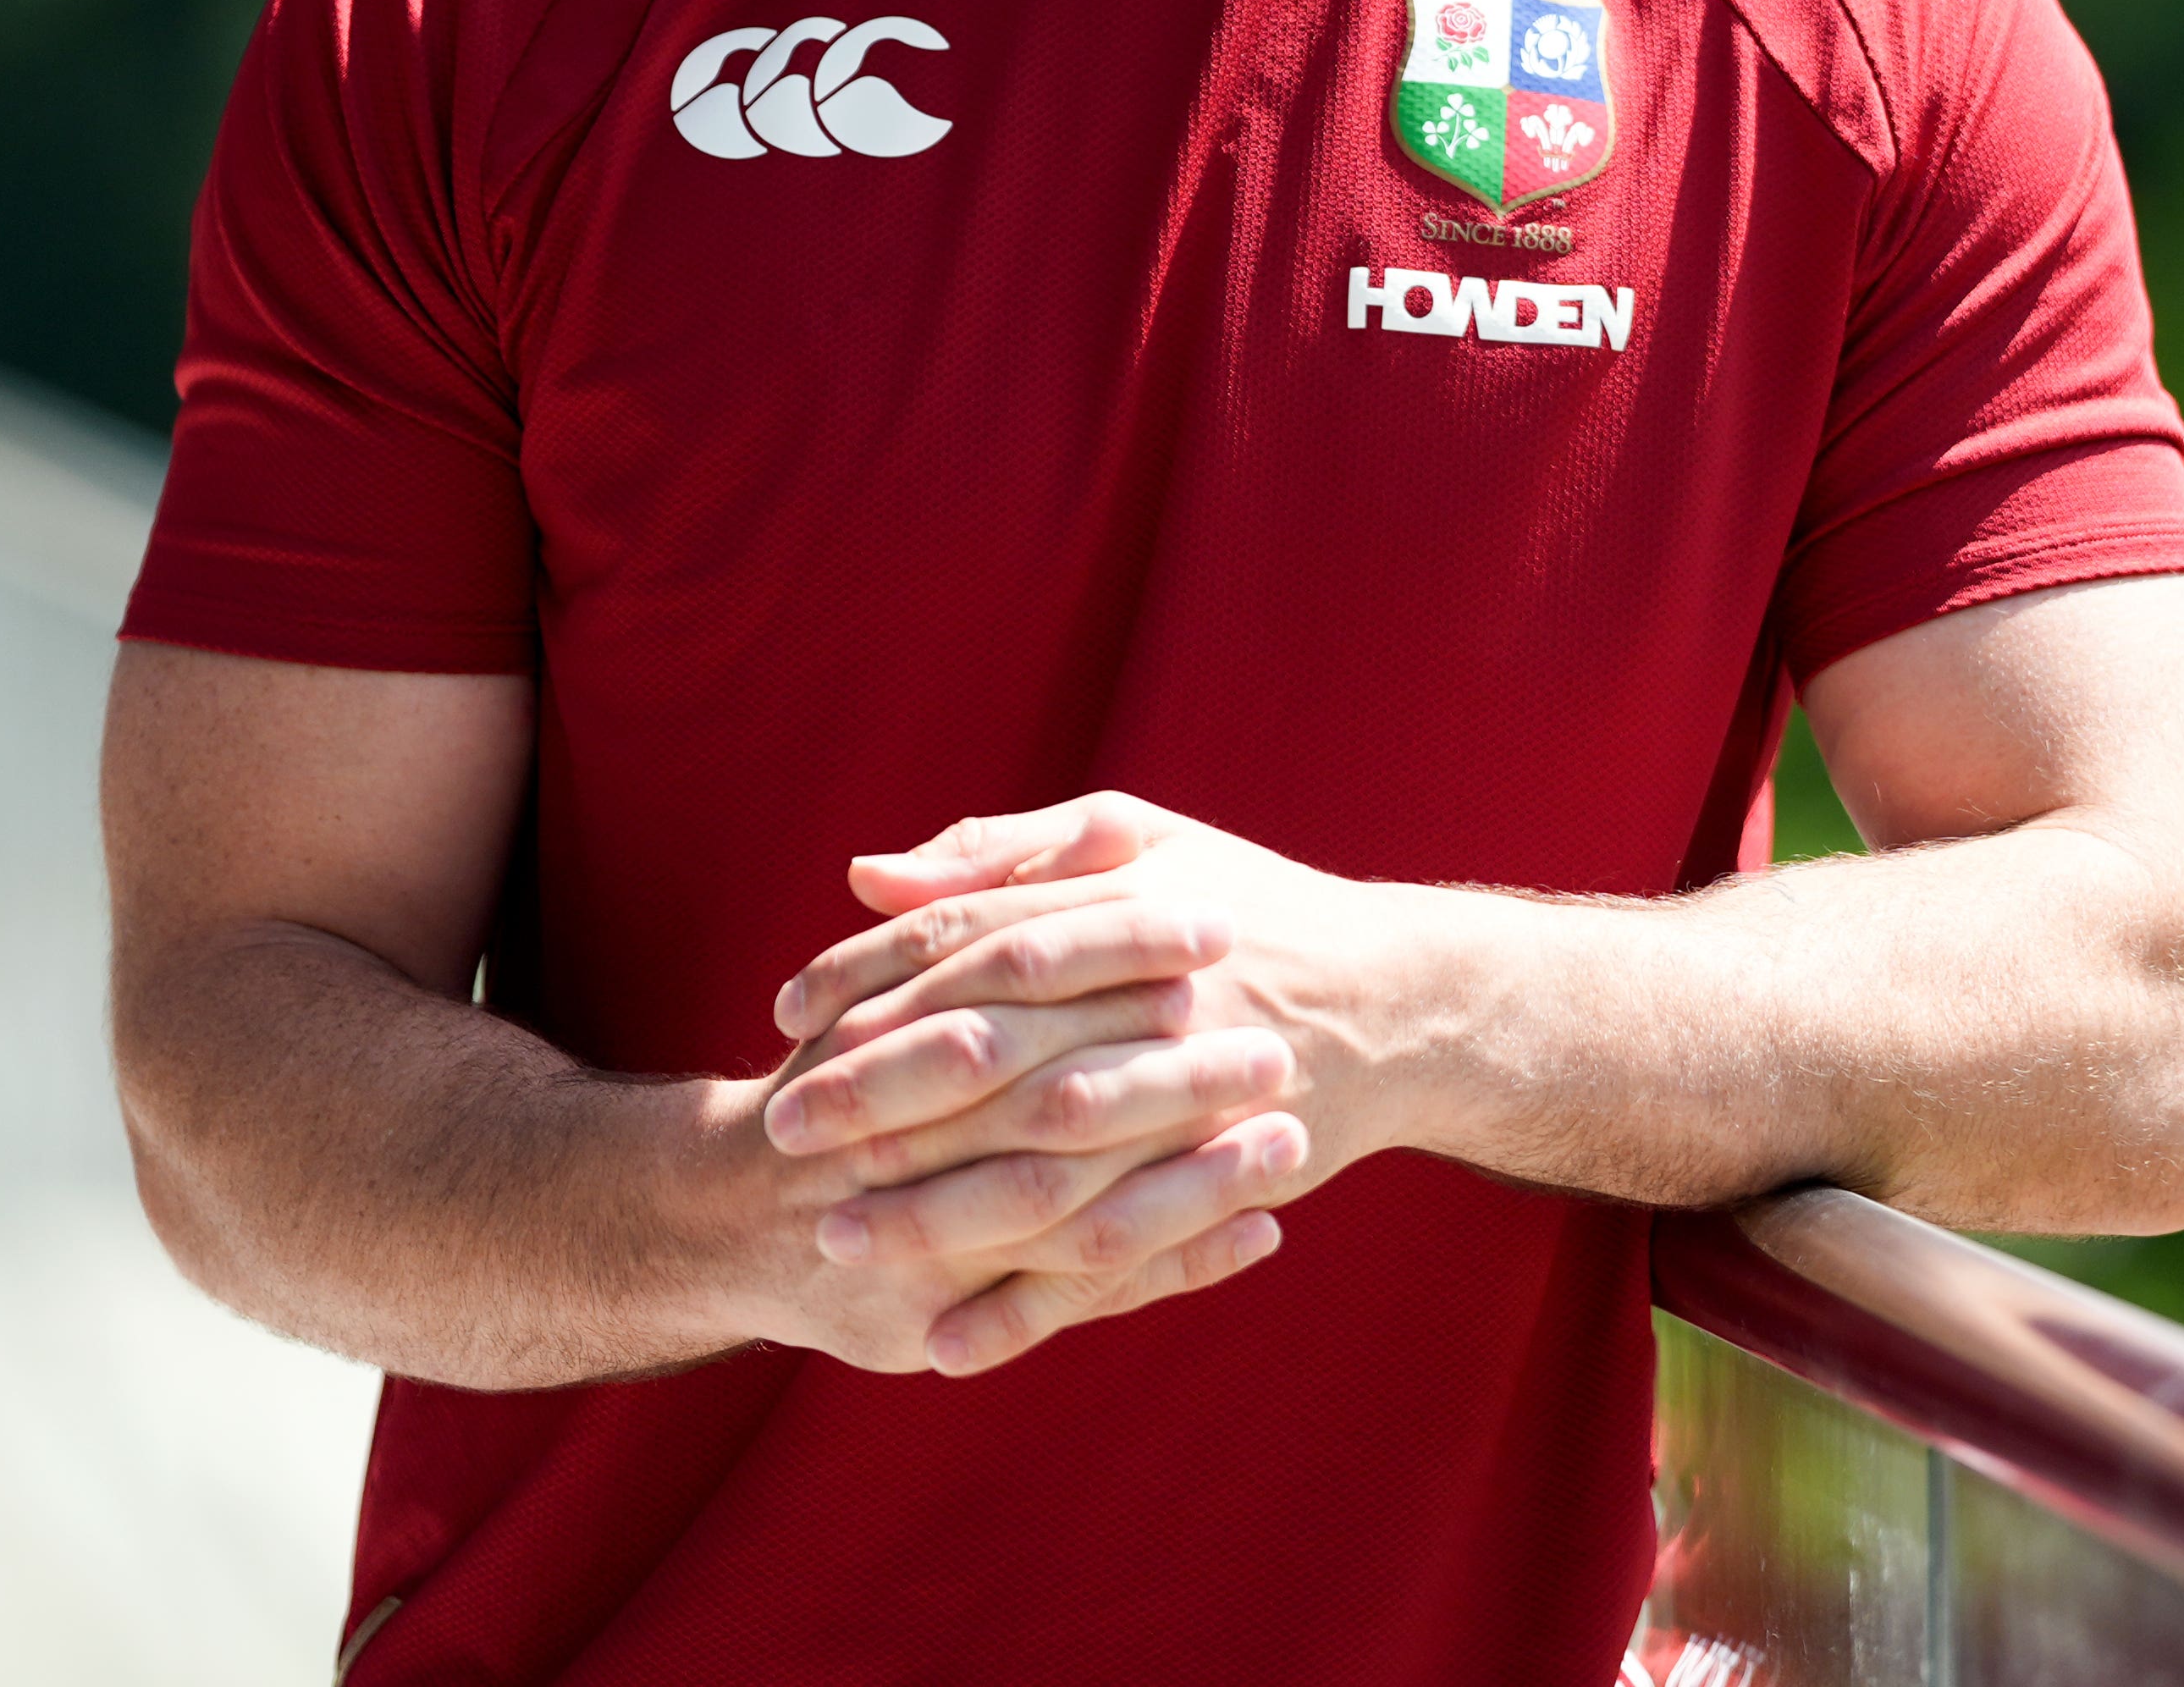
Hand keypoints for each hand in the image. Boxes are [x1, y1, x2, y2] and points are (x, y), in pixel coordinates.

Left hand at [768, 793, 1438, 1372]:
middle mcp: (1161, 1008)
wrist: (1402, 1003)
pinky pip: (1114, 1263)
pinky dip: (1030, 1311)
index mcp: (1133, 911)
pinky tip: (946, 1343)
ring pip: (1048, 1172)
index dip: (877, 974)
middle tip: (782, 1133)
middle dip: (884, 1098)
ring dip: (938, 1213)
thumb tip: (869, 874)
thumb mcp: (1143, 839)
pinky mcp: (1220, 1189)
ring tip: (837, 1240)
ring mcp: (1196, 1107)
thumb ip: (1004, 853)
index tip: (787, 1013)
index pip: (981, 939)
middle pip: (1001, 1055)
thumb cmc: (1252, 909)